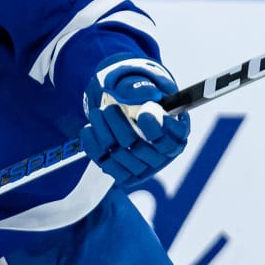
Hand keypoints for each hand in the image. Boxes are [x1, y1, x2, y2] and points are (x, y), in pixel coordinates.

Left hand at [82, 54, 189, 184]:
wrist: (126, 113)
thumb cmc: (140, 100)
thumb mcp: (144, 89)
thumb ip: (143, 90)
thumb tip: (145, 94)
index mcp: (176, 137)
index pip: (170, 140)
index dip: (156, 129)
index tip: (143, 113)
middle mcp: (162, 156)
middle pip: (141, 149)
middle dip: (121, 126)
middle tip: (109, 108)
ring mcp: (143, 168)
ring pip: (122, 156)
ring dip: (105, 133)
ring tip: (97, 113)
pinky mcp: (124, 175)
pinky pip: (107, 165)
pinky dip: (94, 146)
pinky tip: (89, 129)